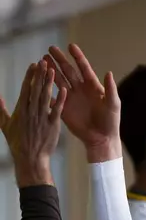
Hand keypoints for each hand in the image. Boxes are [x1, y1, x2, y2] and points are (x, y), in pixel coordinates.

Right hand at [0, 61, 66, 186]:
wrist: (30, 158)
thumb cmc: (18, 143)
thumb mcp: (5, 125)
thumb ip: (0, 110)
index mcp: (21, 110)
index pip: (26, 89)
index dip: (30, 76)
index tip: (34, 65)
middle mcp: (31, 112)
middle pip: (36, 89)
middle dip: (40, 75)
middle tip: (44, 61)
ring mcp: (42, 118)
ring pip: (46, 97)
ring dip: (49, 83)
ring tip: (53, 70)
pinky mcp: (52, 125)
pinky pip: (57, 110)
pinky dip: (61, 99)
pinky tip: (64, 89)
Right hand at [45, 44, 120, 162]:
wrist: (101, 138)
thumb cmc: (111, 121)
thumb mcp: (113, 104)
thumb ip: (111, 89)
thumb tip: (108, 73)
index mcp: (93, 87)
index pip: (84, 68)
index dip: (77, 57)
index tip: (70, 46)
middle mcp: (81, 90)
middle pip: (69, 71)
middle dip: (60, 60)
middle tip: (50, 49)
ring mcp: (71, 98)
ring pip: (59, 81)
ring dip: (51, 71)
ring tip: (42, 60)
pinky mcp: (64, 108)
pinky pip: (53, 97)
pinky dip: (46, 89)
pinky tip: (38, 81)